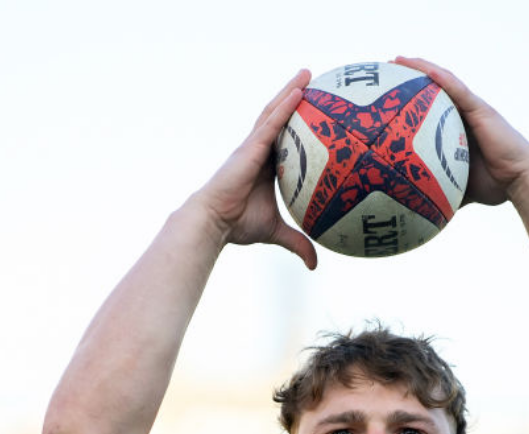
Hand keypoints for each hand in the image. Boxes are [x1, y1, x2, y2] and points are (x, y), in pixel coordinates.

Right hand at [187, 69, 316, 268]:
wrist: (213, 222)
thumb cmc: (238, 225)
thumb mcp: (277, 232)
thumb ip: (297, 242)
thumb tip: (315, 264)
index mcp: (266, 164)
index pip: (285, 137)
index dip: (297, 121)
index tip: (316, 109)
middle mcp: (259, 150)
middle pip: (280, 116)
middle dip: (294, 96)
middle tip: (314, 79)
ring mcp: (253, 146)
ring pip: (275, 112)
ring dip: (291, 91)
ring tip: (308, 74)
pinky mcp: (250, 147)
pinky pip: (272, 123)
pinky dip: (286, 106)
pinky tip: (300, 92)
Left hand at [394, 56, 528, 205]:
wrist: (523, 180)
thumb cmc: (497, 186)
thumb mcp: (461, 189)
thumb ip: (442, 194)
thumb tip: (420, 212)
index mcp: (460, 131)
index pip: (433, 110)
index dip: (412, 100)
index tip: (388, 96)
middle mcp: (465, 116)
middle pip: (435, 90)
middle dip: (411, 79)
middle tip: (385, 72)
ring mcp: (473, 110)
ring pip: (443, 82)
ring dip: (420, 69)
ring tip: (396, 59)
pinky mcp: (480, 109)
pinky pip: (455, 88)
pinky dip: (437, 76)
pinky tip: (420, 67)